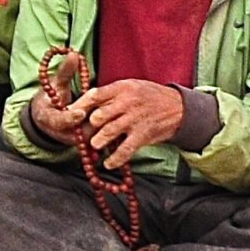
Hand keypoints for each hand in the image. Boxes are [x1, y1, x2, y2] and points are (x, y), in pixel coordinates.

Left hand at [57, 79, 186, 169]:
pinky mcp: (143, 134)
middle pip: (98, 116)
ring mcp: (135, 119)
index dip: (80, 105)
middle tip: (83, 134)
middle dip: (89, 127)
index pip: (95, 95)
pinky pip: (124, 150)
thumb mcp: (130, 87)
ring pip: (108, 133)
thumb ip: (110, 94)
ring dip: (97, 142)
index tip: (71, 114)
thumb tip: (84, 104)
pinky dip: (114, 159)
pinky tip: (108, 164)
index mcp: (122, 88)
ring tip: (95, 146)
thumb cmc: (149, 97)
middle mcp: (128, 102)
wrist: (178, 107)